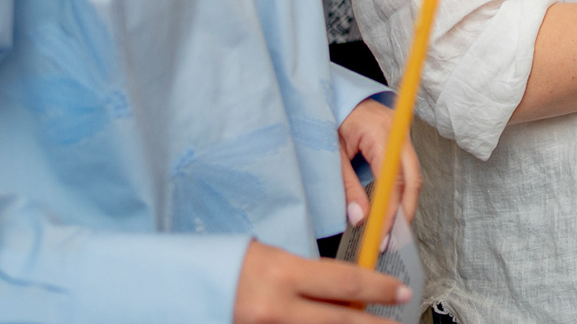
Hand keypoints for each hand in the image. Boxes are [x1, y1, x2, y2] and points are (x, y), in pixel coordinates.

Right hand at [232, 241, 409, 323]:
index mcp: (282, 275)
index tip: (401, 291)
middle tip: (400, 323)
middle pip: (342, 321)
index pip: (346, 282)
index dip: (380, 288)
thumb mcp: (268, 258)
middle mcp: (277, 310)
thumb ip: (304, 275)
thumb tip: (341, 291)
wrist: (175, 290)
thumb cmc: (222, 266)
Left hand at [337, 99, 421, 226]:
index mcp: (381, 132)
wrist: (336, 95)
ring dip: (406, 206)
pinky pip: (408, 171)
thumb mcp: (332, 152)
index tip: (382, 234)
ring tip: (392, 232)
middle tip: (392, 241)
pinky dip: (403, 194)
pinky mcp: (401, 142)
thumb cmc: (331, 117)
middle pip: (413, 180)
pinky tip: (394, 211)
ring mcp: (403, 136)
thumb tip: (360, 218)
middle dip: (405, 213)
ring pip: (414, 177)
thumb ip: (346, 185)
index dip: (391, 210)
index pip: (393, 179)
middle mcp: (398, 133)